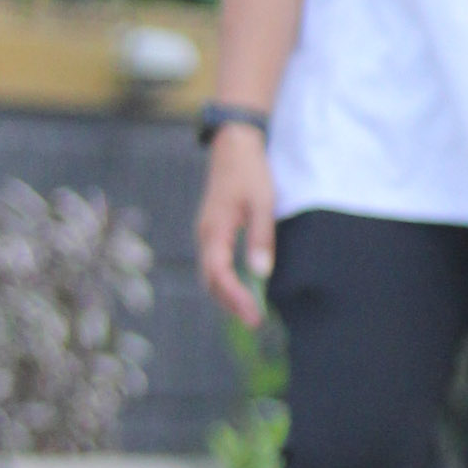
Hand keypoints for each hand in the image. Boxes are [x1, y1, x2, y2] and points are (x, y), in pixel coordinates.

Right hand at [196, 123, 276, 326]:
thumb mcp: (262, 202)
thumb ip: (260, 238)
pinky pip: (215, 264)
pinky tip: (243, 288)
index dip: (234, 298)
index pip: (219, 275)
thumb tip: (261, 273)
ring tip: (250, 311)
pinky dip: (226, 281)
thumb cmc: (250, 172)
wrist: (234, 146)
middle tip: (255, 320)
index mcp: (214, 230)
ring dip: (227, 295)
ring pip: (211, 274)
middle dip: (230, 303)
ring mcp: (206, 234)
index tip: (253, 315)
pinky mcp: (212, 232)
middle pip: (210, 281)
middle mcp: (205, 236)